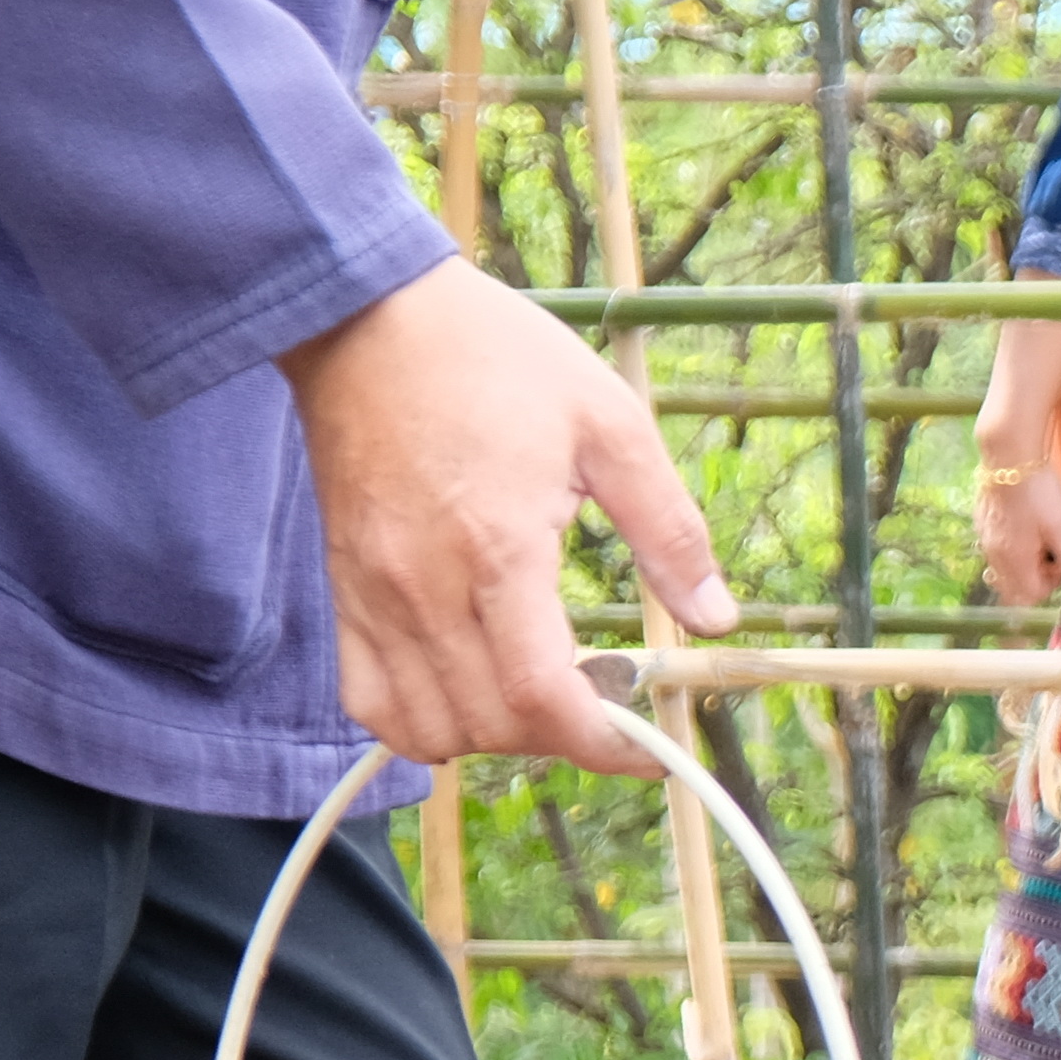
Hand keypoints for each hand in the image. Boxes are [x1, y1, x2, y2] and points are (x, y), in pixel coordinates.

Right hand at [281, 261, 727, 773]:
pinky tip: (470, 688)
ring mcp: (373, 594)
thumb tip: (717, 618)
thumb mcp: (611, 425)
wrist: (367, 313)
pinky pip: (370, 698)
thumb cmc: (493, 358)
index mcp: (498, 550)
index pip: (542, 697)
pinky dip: (422, 722)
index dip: (602, 744)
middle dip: (561, 736)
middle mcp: (424, 588)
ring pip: (427, 728)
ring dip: (494, 735)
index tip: (646, 746)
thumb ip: (668, 531)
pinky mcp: (343, 588)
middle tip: (605, 694)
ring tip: (540, 689)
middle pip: (491, 724)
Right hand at [972, 318, 1060, 610]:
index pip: (1030, 595)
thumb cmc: (1037, 488)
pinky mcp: (982, 518)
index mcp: (1013, 558)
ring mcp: (985, 535)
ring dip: (1024, 562)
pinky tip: (1025, 523)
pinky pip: (996, 546)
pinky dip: (1012, 546)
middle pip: (1012, 587)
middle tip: (1052, 553)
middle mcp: (993, 552)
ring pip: (1003, 568)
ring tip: (1040, 537)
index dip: (1051, 584)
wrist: (1008, 450)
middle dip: (1035, 579)